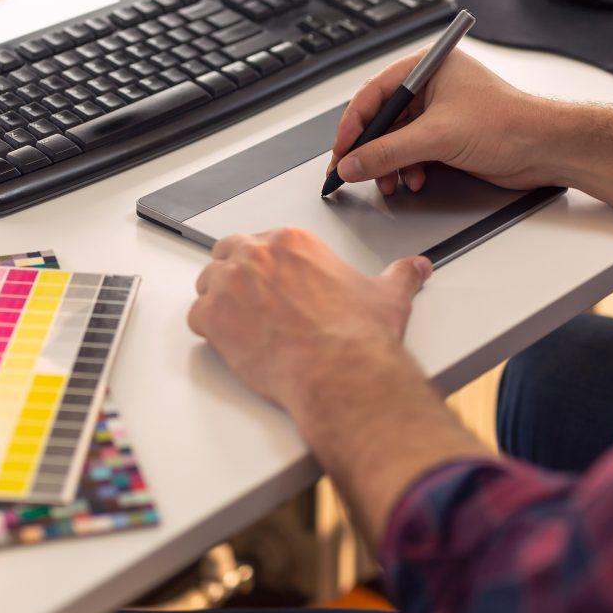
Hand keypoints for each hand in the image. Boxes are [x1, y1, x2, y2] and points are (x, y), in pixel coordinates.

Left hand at [188, 228, 431, 412]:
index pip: (262, 240)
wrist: (342, 371)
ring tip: (241, 325)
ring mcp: (231, 284)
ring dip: (218, 301)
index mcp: (294, 242)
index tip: (274, 283)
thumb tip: (416, 268)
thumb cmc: (358, 336)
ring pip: (207, 283)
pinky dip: (209, 329)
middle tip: (252, 301)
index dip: (264, 264)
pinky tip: (231, 342)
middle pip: (227, 252)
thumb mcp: (387, 296)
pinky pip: (196, 316)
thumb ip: (400, 276)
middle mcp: (258, 255)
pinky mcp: (214, 317)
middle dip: (234, 274)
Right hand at [329, 49, 562, 195]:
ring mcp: (440, 111)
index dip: (353, 125)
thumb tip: (352, 163)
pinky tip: (415, 180)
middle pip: (383, 118)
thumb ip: (388, 152)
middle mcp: (431, 86)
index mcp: (427, 67)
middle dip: (370, 150)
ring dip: (389, 164)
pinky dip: (409, 168)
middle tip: (352, 173)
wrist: (545, 148)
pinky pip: (413, 151)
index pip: (374, 93)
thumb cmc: (507, 124)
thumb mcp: (438, 137)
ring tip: (389, 183)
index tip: (340, 152)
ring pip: (397, 139)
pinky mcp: (448, 135)